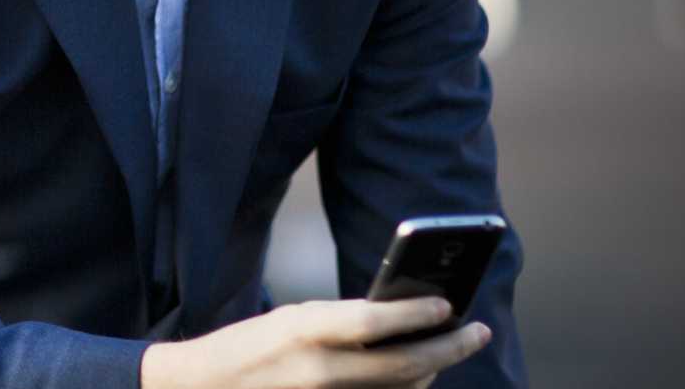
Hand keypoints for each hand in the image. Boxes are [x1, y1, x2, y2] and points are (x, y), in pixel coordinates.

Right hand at [140, 297, 491, 388]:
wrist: (207, 388)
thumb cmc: (251, 347)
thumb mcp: (291, 320)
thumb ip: (342, 321)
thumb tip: (401, 319)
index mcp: (303, 331)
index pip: (373, 321)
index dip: (416, 314)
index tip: (449, 304)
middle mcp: (318, 370)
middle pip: (404, 366)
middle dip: (449, 348)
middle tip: (477, 331)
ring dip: (433, 370)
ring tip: (448, 348)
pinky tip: (419, 375)